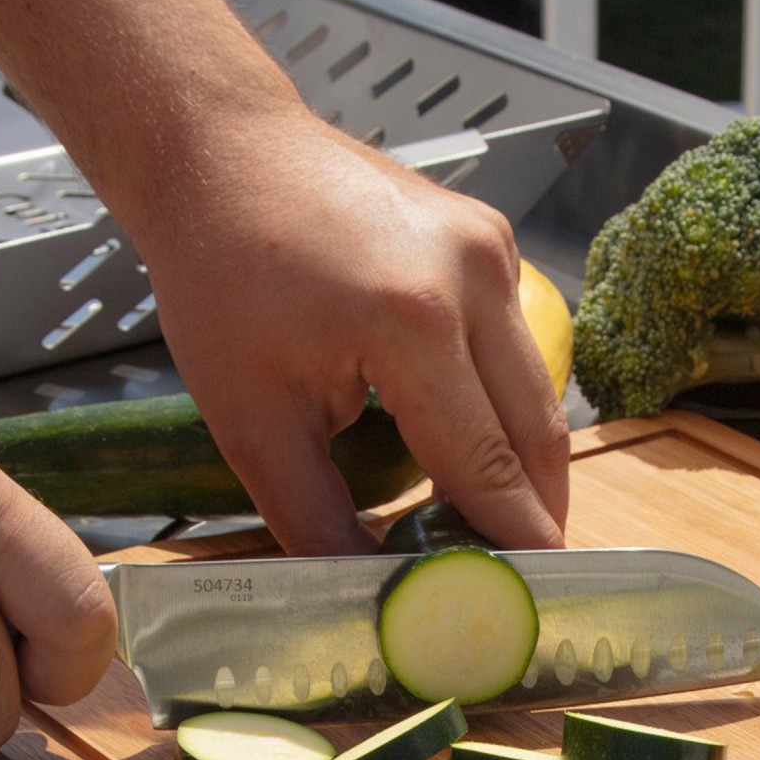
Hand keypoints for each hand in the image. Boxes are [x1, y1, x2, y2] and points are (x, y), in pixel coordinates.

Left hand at [132, 111, 569, 554]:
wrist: (221, 156)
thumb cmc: (221, 277)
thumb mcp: (254, 424)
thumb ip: (318, 522)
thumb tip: (371, 596)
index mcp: (415, 323)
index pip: (486, 466)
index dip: (508, 543)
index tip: (522, 603)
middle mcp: (473, 276)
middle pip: (537, 433)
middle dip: (533, 514)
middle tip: (518, 581)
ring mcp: (491, 249)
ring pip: (538, 391)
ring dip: (523, 465)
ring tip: (493, 529)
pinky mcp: (489, 239)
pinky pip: (516, 347)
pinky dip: (502, 408)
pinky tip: (467, 452)